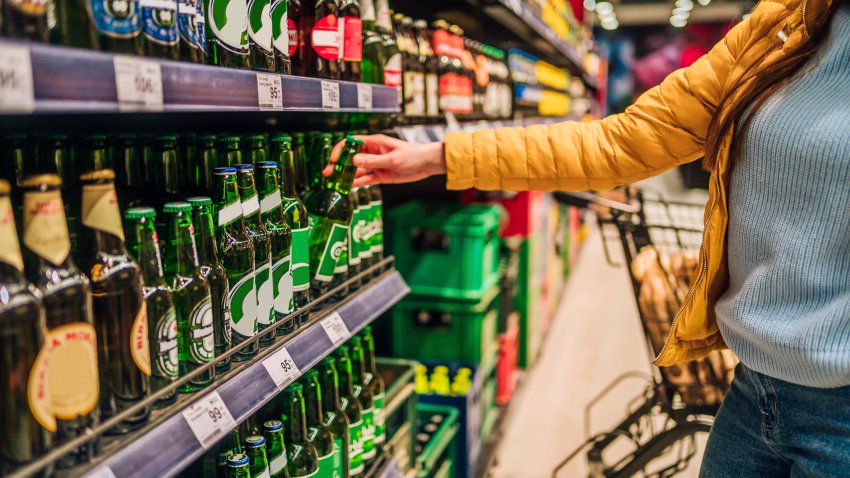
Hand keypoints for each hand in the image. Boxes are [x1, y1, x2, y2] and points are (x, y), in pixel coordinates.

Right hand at [324, 134, 445, 186]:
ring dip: (345, 175)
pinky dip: (356, 183)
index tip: (334, 160)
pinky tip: (347, 187)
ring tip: (334, 183)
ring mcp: (375, 164)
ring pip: (356, 170)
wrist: (427, 165)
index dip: (341, 150)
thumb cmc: (412, 155)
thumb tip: (354, 160)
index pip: (352, 143)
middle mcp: (372, 153)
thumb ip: (373, 161)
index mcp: (374, 143)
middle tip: (327, 173)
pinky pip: (365, 179)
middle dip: (339, 165)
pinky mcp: (380, 175)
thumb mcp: (393, 159)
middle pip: (350, 158)